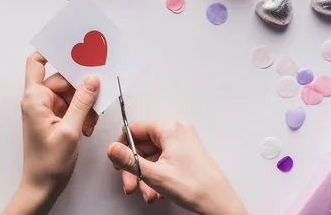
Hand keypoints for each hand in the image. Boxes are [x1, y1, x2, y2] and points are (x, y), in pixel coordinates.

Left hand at [3, 52, 100, 214]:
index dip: (51, 51)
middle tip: (96, 99)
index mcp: (35, 98)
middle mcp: (39, 100)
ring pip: (72, 94)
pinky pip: (73, 106)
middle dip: (82, 89)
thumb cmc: (48, 164)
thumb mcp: (70, 130)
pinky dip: (83, 114)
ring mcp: (47, 109)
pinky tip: (87, 127)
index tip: (73, 48)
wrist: (42, 187)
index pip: (37, 63)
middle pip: (63, 79)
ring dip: (85, 105)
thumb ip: (82, 102)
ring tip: (90, 123)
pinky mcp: (55, 118)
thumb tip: (92, 79)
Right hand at [107, 120, 246, 214]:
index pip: (134, 128)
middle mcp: (177, 130)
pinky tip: (157, 189)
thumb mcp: (154, 174)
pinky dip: (156, 174)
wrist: (219, 202)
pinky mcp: (185, 152)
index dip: (123, 146)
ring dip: (146, 175)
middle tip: (132, 183)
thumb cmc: (195, 186)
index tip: (118, 161)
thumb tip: (112, 149)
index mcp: (169, 128)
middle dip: (135, 168)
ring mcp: (182, 141)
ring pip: (152, 155)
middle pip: (142, 144)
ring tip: (147, 191)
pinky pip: (162, 159)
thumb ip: (129, 160)